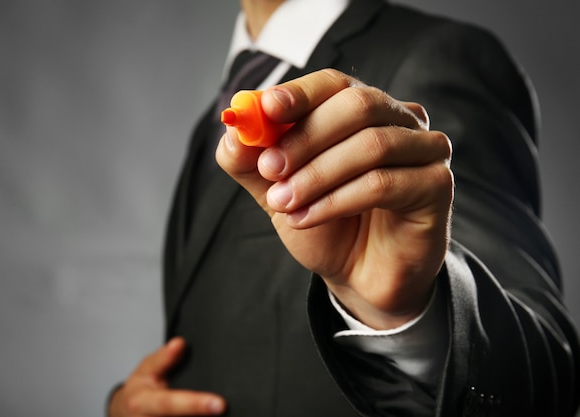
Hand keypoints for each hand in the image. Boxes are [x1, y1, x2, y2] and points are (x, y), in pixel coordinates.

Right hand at [108, 337, 225, 416]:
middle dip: (199, 416)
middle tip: (223, 410)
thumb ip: (164, 358)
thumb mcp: (146, 370)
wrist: (124, 413)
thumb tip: (179, 344)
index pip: (170, 404)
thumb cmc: (139, 391)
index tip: (219, 404)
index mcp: (142, 402)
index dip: (195, 405)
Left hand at [216, 69, 452, 329]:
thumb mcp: (278, 192)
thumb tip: (232, 134)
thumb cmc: (325, 224)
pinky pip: (384, 184)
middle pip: (358, 105)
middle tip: (270, 170)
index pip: (334, 84)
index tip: (266, 109)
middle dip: (305, 139)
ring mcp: (425, 150)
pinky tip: (307, 219)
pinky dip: (337, 201)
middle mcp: (400, 121)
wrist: (359, 276)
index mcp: (363, 111)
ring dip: (317, 175)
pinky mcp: (438, 185)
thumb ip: (253, 164)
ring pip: (372, 145)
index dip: (299, 93)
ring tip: (284, 204)